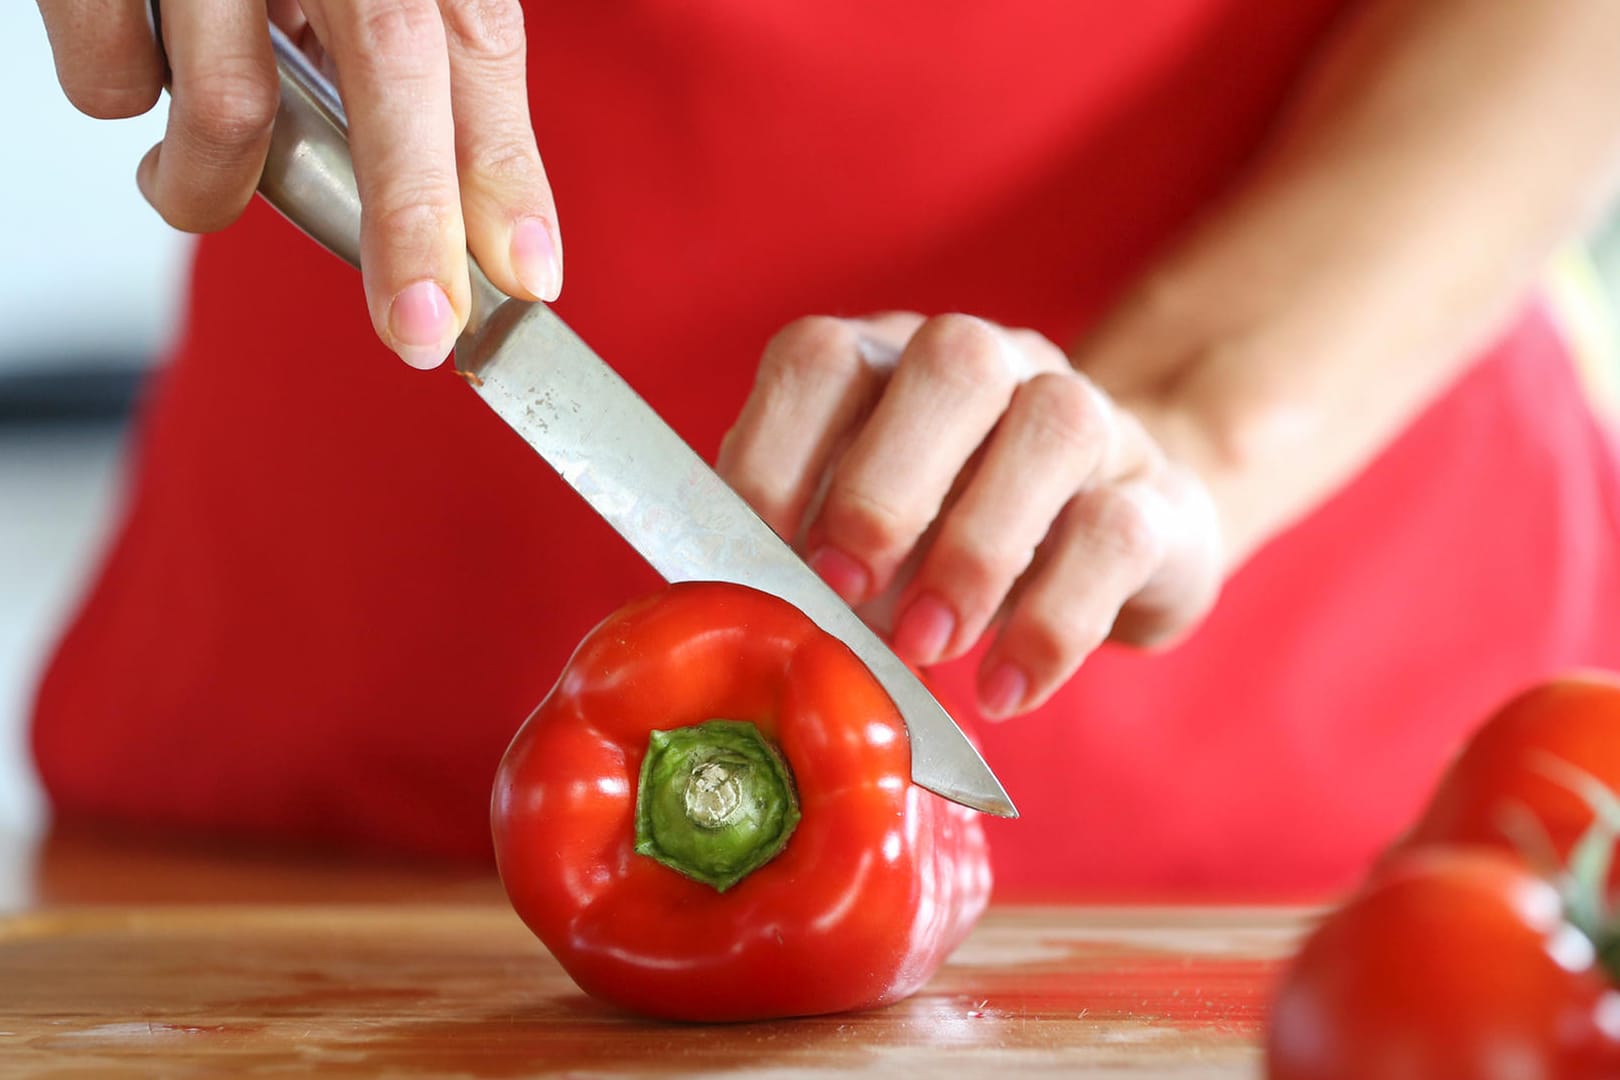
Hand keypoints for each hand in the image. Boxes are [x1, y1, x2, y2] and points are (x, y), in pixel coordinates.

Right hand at [36, 0, 560, 368]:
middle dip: (409, 222)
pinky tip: (142, 65)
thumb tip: (499, 249)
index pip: (479, 44)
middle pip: (391, 68)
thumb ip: (438, 92)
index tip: (528, 276)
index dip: (505, 174)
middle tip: (420, 330)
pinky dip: (123, 103)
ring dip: (218, 188)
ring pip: (230, 107)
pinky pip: (110, 81)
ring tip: (198, 181)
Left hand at [717, 313, 1222, 719]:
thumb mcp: (861, 543)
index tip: (757, 556)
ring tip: (925, 647)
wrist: (1111, 542)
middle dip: (884, 486)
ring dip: (975, 550)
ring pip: (1055, 424)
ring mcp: (1092, 418)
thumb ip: (801, 555)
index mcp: (893, 364)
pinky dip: (1052, 624)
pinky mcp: (1159, 498)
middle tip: (845, 593)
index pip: (824, 356)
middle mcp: (996, 365)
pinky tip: (1001, 690)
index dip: (776, 453)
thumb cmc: (945, 545)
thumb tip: (740, 616)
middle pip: (954, 360)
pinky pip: (1119, 535)